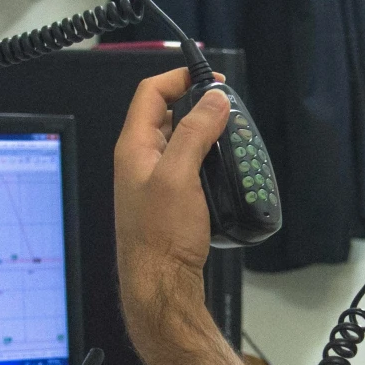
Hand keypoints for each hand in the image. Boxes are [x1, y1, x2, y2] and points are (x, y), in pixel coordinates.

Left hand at [114, 68, 228, 327]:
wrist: (162, 285)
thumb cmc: (162, 236)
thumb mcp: (180, 176)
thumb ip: (195, 132)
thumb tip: (213, 99)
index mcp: (134, 147)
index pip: (150, 93)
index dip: (179, 78)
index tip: (212, 81)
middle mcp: (139, 160)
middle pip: (167, 114)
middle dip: (198, 107)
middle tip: (227, 112)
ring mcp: (153, 180)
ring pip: (181, 141)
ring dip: (205, 134)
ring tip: (230, 139)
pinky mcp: (170, 199)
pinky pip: (189, 166)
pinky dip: (207, 160)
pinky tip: (223, 169)